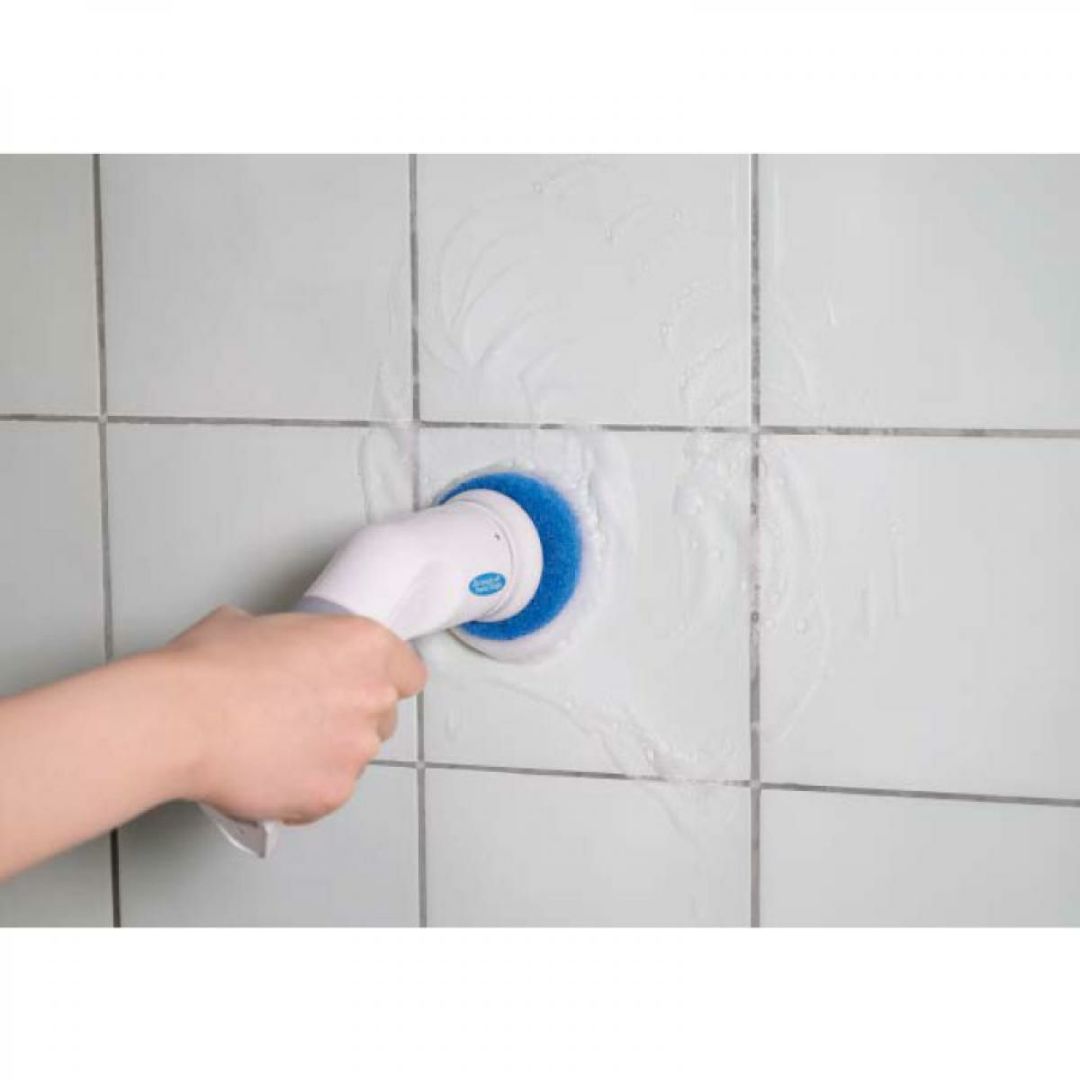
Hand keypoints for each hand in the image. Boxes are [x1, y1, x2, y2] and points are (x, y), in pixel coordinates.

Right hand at [165, 606, 425, 824]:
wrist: (181, 721)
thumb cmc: (211, 669)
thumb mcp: (252, 624)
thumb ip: (290, 640)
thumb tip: (275, 651)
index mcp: (365, 645)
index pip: (408, 672)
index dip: (382, 679)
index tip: (360, 685)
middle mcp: (373, 697)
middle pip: (384, 716)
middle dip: (352, 718)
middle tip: (307, 716)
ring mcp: (356, 750)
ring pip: (356, 757)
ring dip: (329, 754)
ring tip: (279, 747)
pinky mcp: (332, 793)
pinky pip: (328, 793)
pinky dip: (305, 790)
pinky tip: (269, 773)